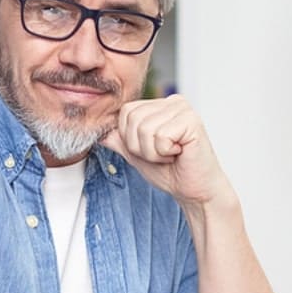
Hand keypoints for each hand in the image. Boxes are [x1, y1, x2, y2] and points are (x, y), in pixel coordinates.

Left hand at [100, 95, 229, 206]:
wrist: (194, 190)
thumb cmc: (170, 172)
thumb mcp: (137, 154)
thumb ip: (119, 140)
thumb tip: (98, 132)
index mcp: (160, 104)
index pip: (126, 112)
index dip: (130, 138)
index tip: (152, 149)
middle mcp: (173, 102)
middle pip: (133, 120)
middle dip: (141, 147)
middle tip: (163, 154)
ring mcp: (184, 109)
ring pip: (145, 130)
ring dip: (153, 152)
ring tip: (171, 155)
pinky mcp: (192, 121)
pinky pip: (160, 137)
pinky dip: (165, 153)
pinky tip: (180, 154)